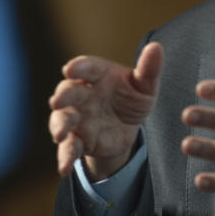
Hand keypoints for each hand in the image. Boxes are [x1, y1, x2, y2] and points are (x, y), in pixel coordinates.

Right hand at [49, 42, 163, 179]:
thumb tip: (156, 47)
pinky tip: (64, 168)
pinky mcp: (79, 140)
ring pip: (62, 120)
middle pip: (69, 92)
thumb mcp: (146, 86)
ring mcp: (78, 117)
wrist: (128, 127)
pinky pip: (69, 148)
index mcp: (98, 75)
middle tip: (58, 101)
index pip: (86, 67)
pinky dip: (65, 157)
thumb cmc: (133, 97)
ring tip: (60, 135)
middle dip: (63, 96)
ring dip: (59, 126)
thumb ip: (149, 69)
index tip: (70, 68)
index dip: (78, 67)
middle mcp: (83, 94)